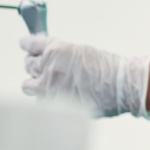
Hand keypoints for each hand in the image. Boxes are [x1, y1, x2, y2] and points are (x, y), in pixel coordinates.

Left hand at [21, 36, 149, 117]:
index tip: (27, 45)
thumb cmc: (108, 67)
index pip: (29, 44)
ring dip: (37, 83)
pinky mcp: (53, 104)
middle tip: (46, 65)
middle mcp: (48, 68)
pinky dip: (47, 98)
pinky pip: (40, 101)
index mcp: (55, 50)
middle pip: (27, 64)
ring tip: (53, 83)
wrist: (123, 86)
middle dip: (35, 63)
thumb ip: (59, 52)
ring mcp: (49, 88)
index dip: (28, 45)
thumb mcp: (81, 50)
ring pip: (28, 85)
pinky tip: (60, 95)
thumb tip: (44, 52)